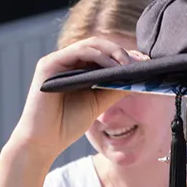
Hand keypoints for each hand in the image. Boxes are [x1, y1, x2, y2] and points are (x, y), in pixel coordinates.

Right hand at [5, 36, 138, 161]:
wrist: (42, 142)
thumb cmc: (66, 125)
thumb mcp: (98, 104)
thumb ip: (113, 88)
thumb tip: (137, 77)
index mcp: (75, 70)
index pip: (102, 54)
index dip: (123, 56)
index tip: (144, 63)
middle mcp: (66, 62)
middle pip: (98, 45)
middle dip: (121, 51)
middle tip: (140, 62)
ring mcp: (56, 61)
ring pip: (90, 45)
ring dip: (113, 52)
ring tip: (128, 65)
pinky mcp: (48, 64)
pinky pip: (79, 52)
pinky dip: (99, 57)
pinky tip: (113, 68)